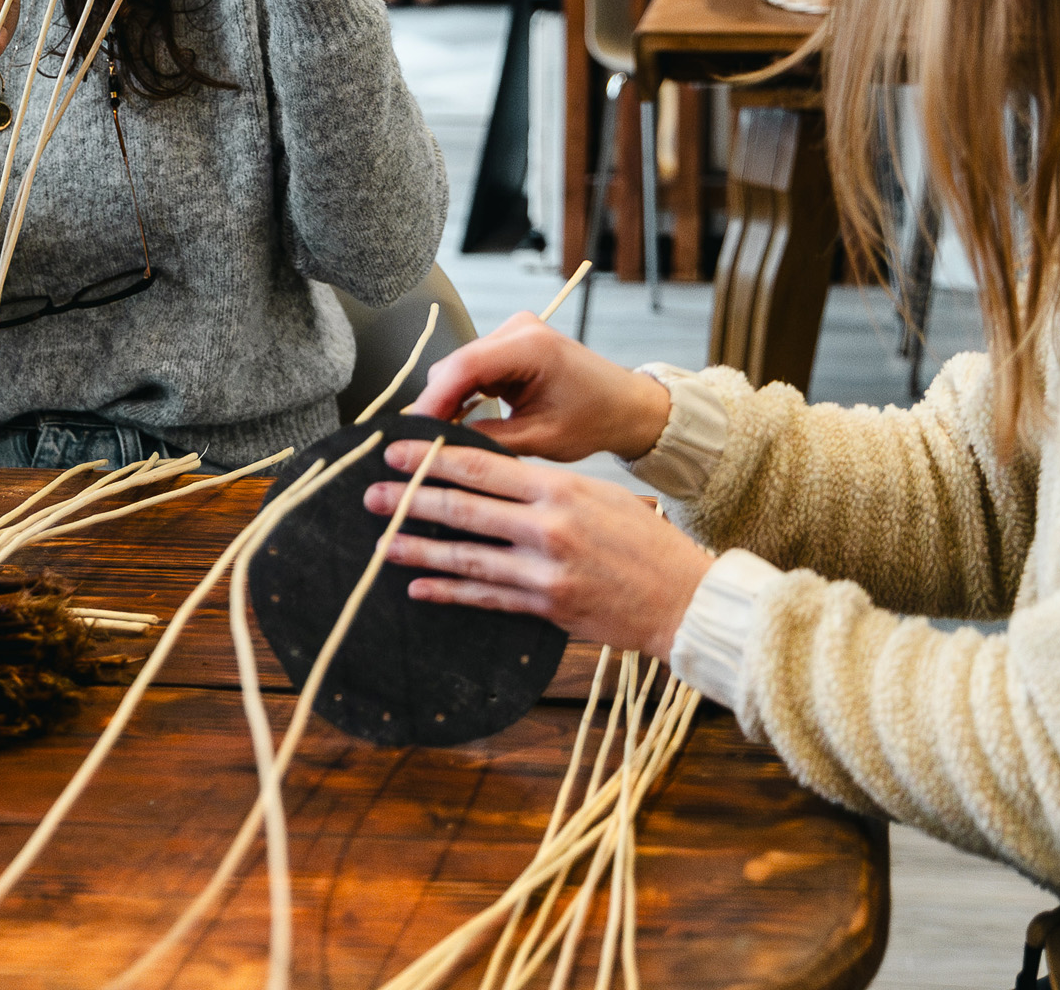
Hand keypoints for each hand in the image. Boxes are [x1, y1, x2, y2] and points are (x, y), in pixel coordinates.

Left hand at [363, 441, 715, 661]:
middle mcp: (548, 528)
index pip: (481, 467)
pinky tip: (421, 589)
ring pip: (468, 556)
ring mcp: (546, 571)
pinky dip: (451, 592)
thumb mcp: (596, 493)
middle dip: (412, 501)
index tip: (396, 453)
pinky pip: (489, 597)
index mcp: (559, 489)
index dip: (432, 460)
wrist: (686, 599)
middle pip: (465, 509)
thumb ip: (542, 485)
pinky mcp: (548, 607)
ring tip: (383, 544)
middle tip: (373, 495)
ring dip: (420, 550)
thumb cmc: (644, 539)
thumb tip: (486, 472)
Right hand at [405, 314, 674, 464]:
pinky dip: (463, 393)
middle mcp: (518, 329)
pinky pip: (472, 368)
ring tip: (444, 435)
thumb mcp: (542, 438)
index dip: (434, 398)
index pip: (465, 366)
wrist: (627, 405)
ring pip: (459, 366)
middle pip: (456, 364)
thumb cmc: (596, 419)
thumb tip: (444, 446)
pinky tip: (461, 419)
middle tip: (426, 442)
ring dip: (449, 399)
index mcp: (531, 346)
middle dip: (438, 402)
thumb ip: (490, 439)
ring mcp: (512, 332)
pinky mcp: (509, 343)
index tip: (415, 429)